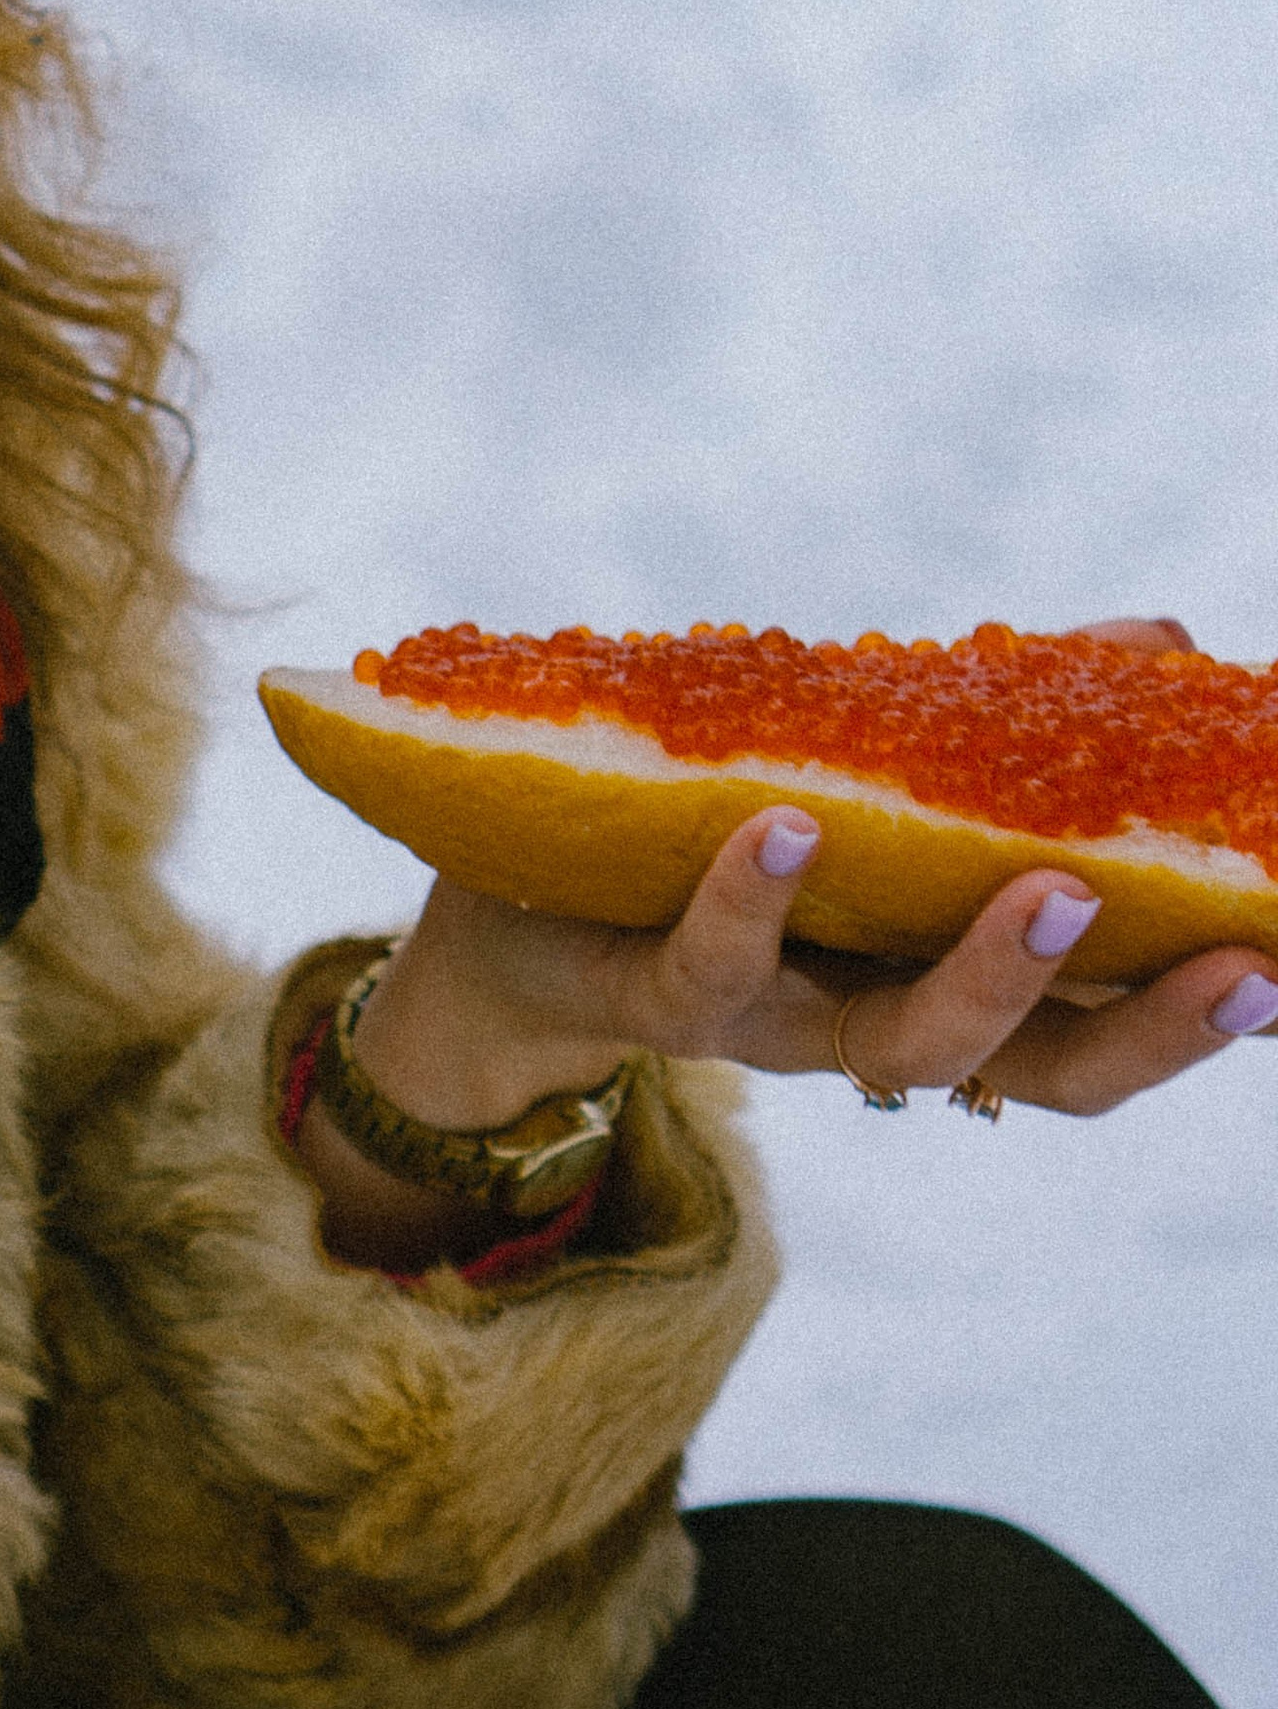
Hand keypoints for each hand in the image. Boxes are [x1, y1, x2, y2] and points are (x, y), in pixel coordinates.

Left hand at [299, 777, 1275, 1269]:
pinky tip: (786, 827)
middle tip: (1233, 967)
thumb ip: (1008, 713)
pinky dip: (748, 896)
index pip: (1093, 1033)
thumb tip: (1165, 637)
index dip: (1190, 1017)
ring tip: (1048, 894)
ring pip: (887, 1039)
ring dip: (979, 976)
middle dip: (1142, 1033)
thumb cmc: (711, 836)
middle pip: (1031, 1072)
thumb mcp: (870, 766)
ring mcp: (760, 1018)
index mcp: (933, 979)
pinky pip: (702, 964)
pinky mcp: (643, 988)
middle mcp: (864, 1021)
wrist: (505, 922)